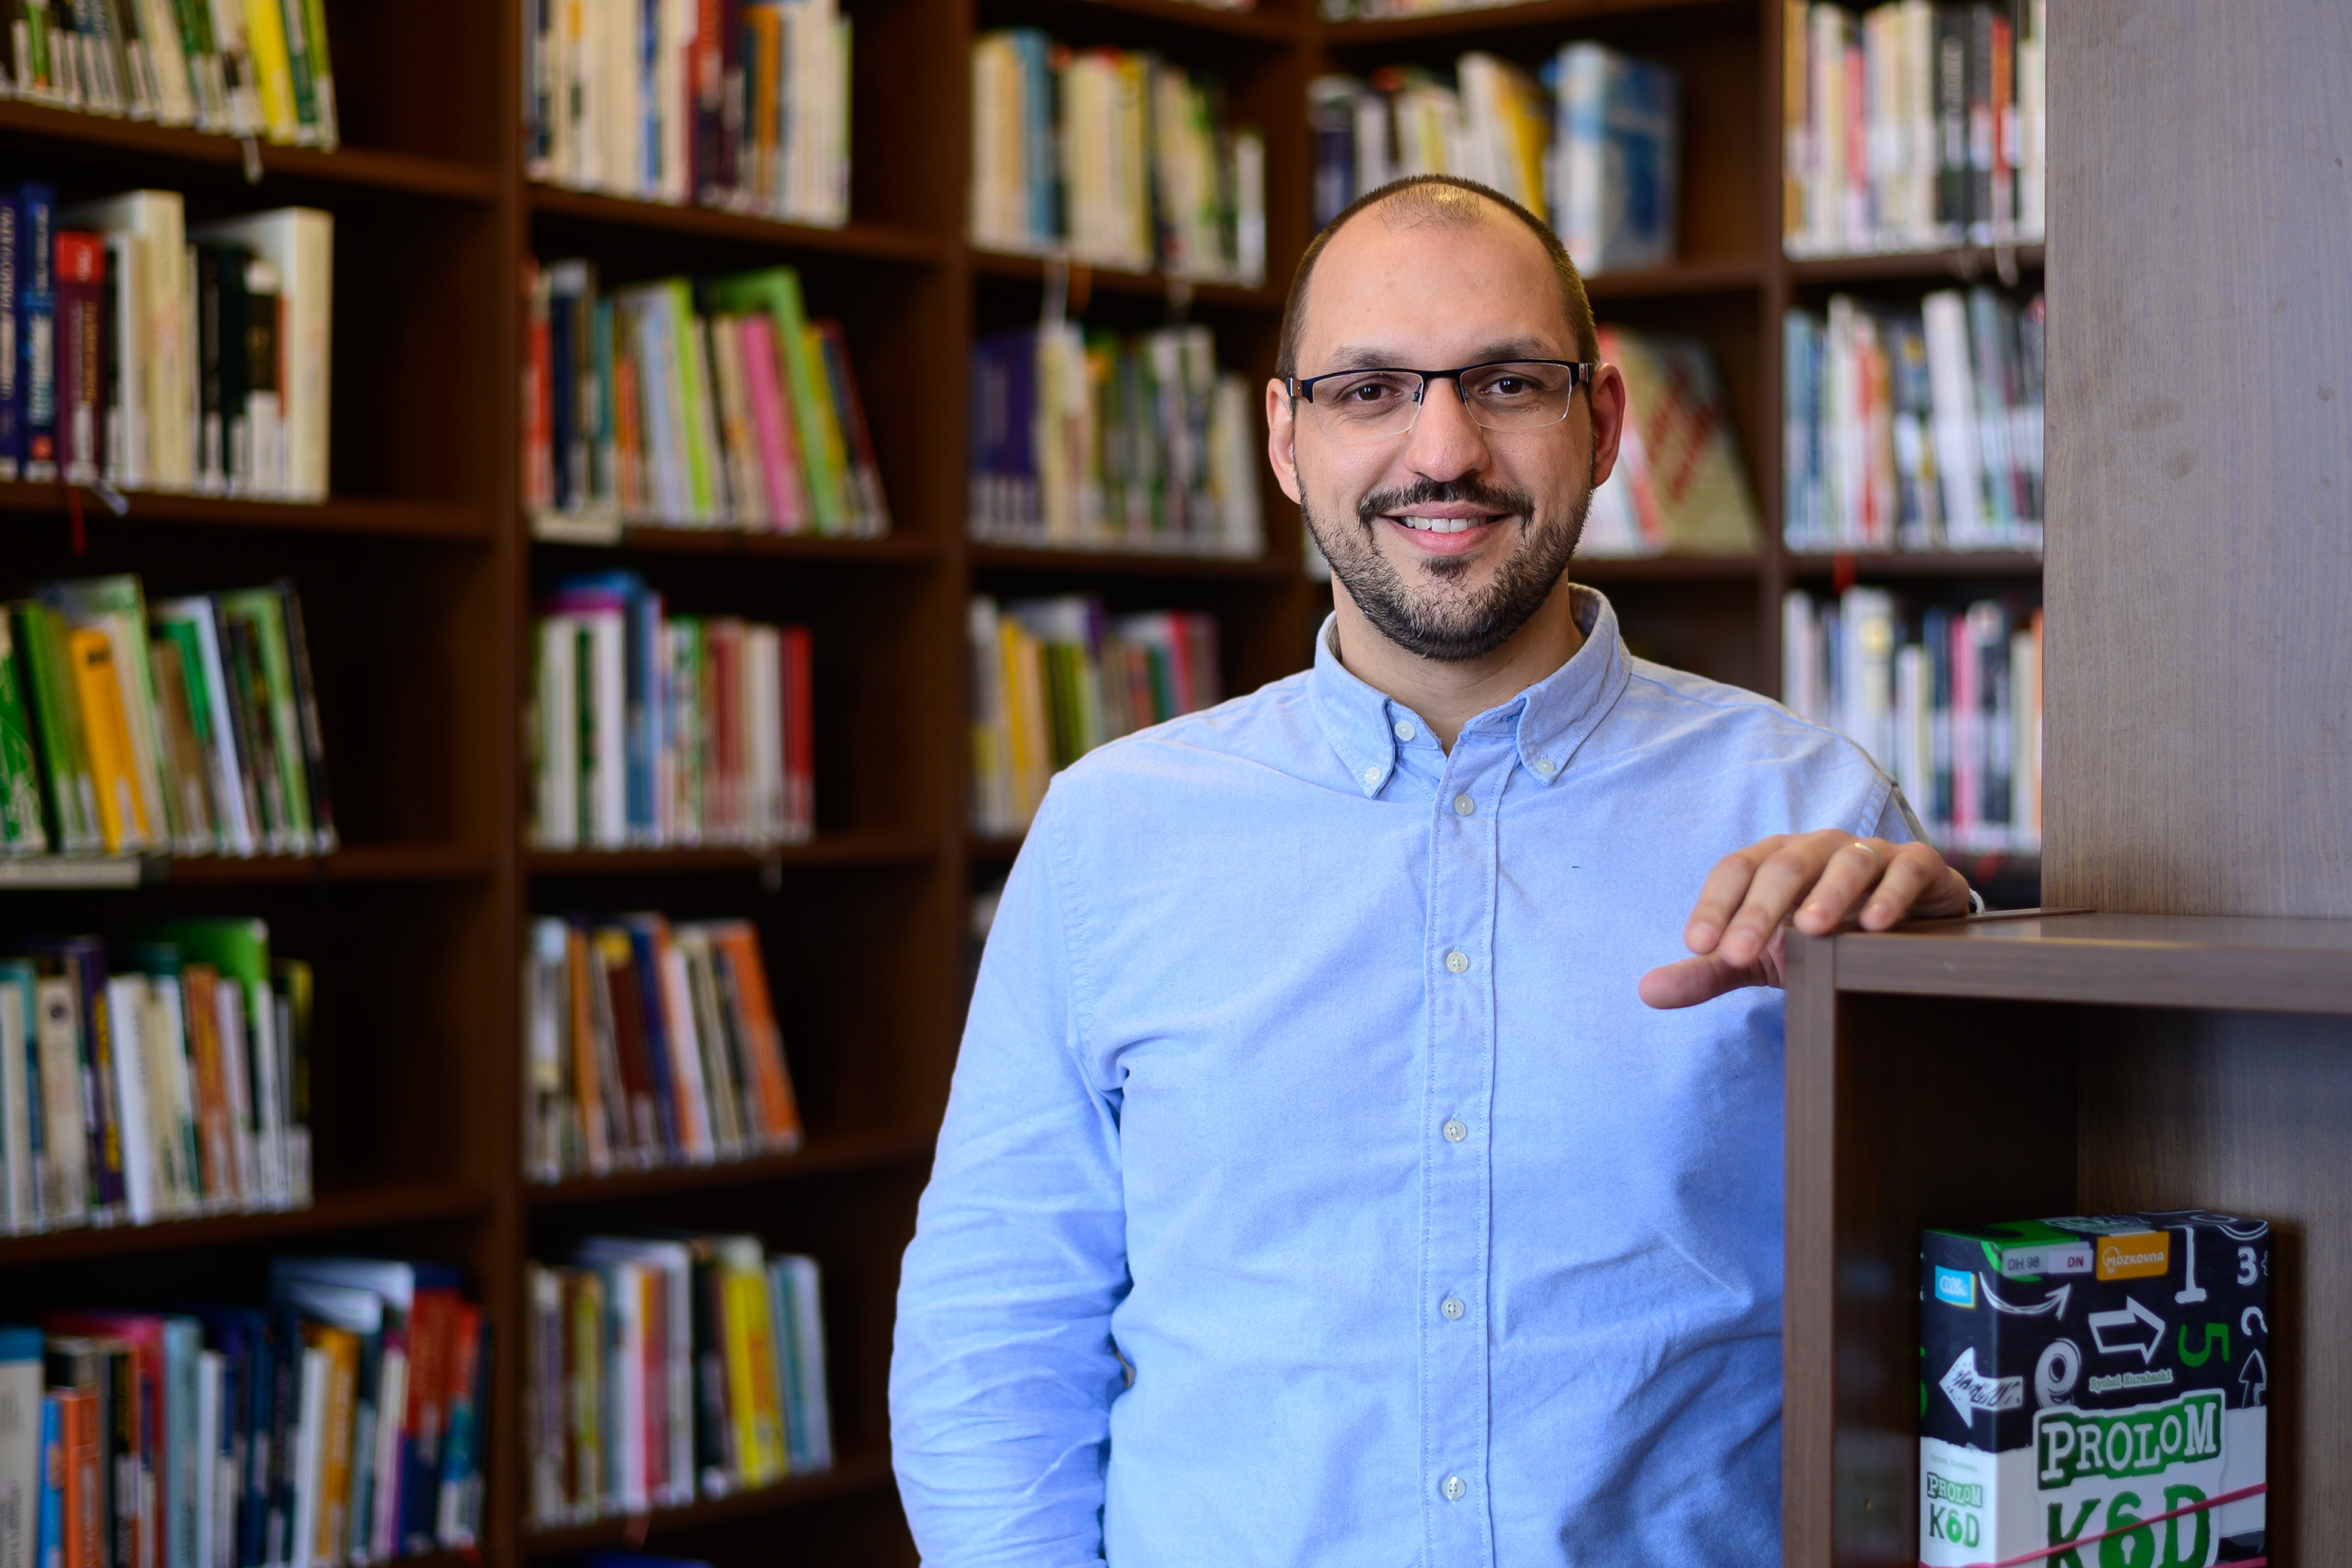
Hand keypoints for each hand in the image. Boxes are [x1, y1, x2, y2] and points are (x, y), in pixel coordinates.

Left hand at [1637, 831, 1972, 1009]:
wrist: (1895, 930)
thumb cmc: (1817, 937)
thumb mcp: (1760, 957)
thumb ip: (1708, 971)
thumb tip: (1646, 992)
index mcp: (1770, 860)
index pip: (1733, 871)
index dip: (1713, 905)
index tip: (1696, 945)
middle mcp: (1816, 848)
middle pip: (1782, 867)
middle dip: (1759, 909)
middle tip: (1741, 952)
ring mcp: (1868, 853)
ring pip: (1845, 862)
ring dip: (1828, 893)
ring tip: (1812, 930)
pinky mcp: (1916, 866)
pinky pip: (1905, 869)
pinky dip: (1891, 893)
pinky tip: (1875, 925)